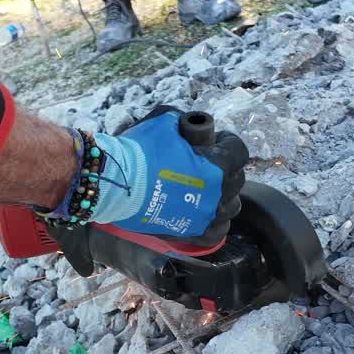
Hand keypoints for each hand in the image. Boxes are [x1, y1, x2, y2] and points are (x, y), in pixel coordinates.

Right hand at [91, 106, 247, 245]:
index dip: (228, 142)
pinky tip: (205, 212)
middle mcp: (217, 192)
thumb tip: (193, 128)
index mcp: (217, 165)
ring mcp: (206, 216)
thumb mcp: (165, 120)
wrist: (115, 182)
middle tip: (206, 163)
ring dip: (223, 194)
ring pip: (230, 205)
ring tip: (206, 188)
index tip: (216, 140)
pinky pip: (217, 230)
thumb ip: (186, 122)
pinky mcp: (193, 233)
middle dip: (225, 167)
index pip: (239, 151)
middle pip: (236, 178)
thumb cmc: (139, 149)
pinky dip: (215, 221)